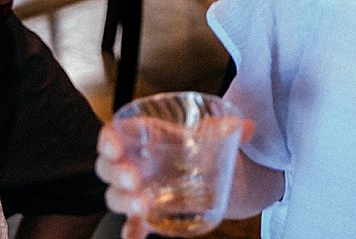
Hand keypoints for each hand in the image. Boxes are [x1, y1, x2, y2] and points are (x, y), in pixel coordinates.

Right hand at [97, 117, 255, 238]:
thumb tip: (247, 127)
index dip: (108, 140)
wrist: (211, 172)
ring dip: (124, 201)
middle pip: (108, 167)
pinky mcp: (146, 214)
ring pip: (116, 196)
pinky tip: (135, 236)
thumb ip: (224, 129)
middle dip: (116, 173)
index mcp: (142, 137)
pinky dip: (131, 231)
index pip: (114, 134)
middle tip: (132, 178)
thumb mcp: (210, 134)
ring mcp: (137, 190)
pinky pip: (132, 224)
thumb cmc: (199, 147)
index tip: (114, 146)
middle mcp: (133, 163)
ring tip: (142, 204)